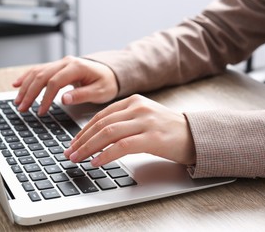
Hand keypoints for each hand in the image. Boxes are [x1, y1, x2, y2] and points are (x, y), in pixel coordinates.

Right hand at [12, 56, 117, 114]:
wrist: (111, 72)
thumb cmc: (107, 83)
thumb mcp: (100, 91)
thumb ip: (82, 95)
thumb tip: (64, 99)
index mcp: (77, 67)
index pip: (55, 82)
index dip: (46, 97)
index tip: (41, 111)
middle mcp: (66, 62)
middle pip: (42, 76)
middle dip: (30, 93)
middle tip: (22, 108)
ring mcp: (60, 63)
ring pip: (37, 72)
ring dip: (25, 87)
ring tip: (18, 102)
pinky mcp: (57, 67)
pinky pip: (38, 70)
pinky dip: (26, 77)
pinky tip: (16, 84)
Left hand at [64, 94, 195, 165]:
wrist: (196, 135)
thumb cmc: (167, 130)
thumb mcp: (142, 118)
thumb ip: (122, 121)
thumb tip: (95, 136)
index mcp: (133, 101)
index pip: (100, 116)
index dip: (83, 131)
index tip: (73, 143)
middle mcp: (137, 108)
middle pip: (101, 124)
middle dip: (81, 140)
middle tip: (69, 153)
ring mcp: (145, 121)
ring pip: (108, 133)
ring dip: (88, 148)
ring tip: (77, 158)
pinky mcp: (152, 137)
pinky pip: (122, 146)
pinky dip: (105, 155)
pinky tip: (96, 162)